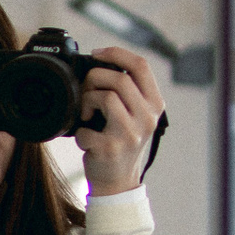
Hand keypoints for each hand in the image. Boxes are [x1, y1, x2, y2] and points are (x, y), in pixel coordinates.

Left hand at [73, 46, 163, 195]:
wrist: (118, 182)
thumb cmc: (121, 143)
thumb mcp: (135, 116)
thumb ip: (127, 92)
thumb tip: (101, 63)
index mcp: (154, 105)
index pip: (141, 66)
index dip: (117, 53)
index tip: (97, 52)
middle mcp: (147, 118)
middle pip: (119, 79)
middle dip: (94, 79)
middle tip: (86, 90)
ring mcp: (130, 134)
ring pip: (105, 97)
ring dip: (87, 102)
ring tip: (86, 115)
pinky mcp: (111, 148)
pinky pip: (85, 128)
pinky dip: (79, 133)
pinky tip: (86, 140)